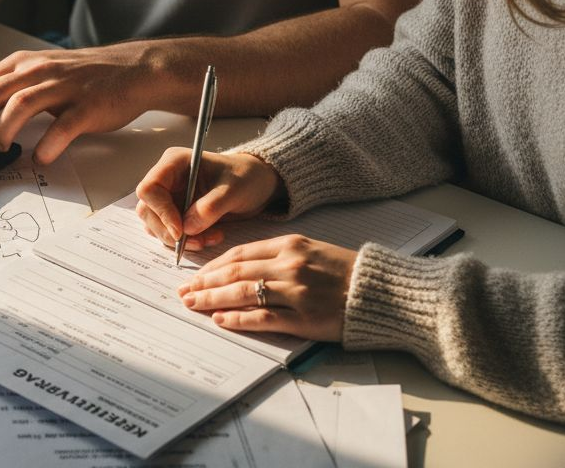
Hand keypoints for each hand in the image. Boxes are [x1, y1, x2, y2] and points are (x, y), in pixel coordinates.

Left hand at [0, 43, 162, 162]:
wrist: (131, 70)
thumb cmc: (83, 78)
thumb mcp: (41, 72)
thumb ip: (11, 88)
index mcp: (23, 64)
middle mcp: (39, 71)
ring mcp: (63, 86)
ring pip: (22, 104)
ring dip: (2, 129)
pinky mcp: (87, 105)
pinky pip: (63, 125)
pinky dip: (48, 143)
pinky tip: (40, 157)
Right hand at [135, 150, 281, 249]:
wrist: (256, 184)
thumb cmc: (246, 177)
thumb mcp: (234, 189)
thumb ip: (210, 207)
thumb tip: (186, 228)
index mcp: (174, 163)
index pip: (149, 188)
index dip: (161, 211)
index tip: (181, 230)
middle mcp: (166, 180)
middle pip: (147, 210)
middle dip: (169, 231)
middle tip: (197, 241)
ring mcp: (169, 197)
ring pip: (155, 225)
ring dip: (179, 240)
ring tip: (209, 239)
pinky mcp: (175, 214)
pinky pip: (169, 233)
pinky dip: (186, 242)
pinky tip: (209, 238)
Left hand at [176, 235, 357, 341]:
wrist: (381, 292)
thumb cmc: (344, 272)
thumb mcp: (311, 250)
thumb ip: (277, 255)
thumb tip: (239, 268)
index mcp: (289, 245)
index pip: (238, 254)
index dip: (212, 266)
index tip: (194, 275)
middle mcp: (289, 265)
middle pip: (234, 273)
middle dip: (204, 283)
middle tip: (183, 292)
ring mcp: (296, 292)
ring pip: (242, 294)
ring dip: (212, 300)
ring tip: (193, 305)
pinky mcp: (304, 318)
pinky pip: (262, 318)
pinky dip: (238, 319)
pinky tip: (220, 320)